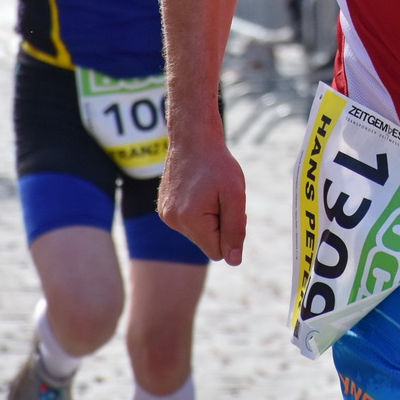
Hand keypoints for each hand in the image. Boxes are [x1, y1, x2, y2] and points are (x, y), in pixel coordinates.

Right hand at [157, 133, 247, 264]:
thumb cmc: (217, 163)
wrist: (193, 137)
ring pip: (198, 232)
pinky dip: (198, 210)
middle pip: (207, 242)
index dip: (230, 233)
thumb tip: (233, 261)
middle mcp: (173, 221)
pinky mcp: (164, 208)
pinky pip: (188, 222)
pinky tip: (199, 189)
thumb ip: (235, 229)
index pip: (217, 251)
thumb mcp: (235, 195)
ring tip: (210, 190)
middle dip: (220, 224)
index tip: (231, 209)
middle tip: (222, 197)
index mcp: (190, 220)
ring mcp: (165, 215)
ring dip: (209, 217)